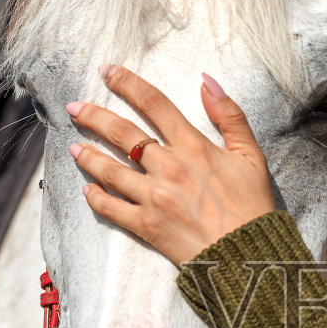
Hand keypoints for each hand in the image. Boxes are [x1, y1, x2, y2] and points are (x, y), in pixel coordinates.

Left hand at [66, 65, 276, 264]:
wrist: (248, 255)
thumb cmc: (253, 206)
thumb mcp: (251, 155)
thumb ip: (229, 115)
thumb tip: (207, 81)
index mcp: (193, 146)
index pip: (153, 103)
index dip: (127, 83)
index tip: (108, 71)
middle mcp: (167, 167)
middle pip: (120, 132)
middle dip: (92, 115)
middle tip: (74, 108)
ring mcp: (153, 197)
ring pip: (108, 169)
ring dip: (87, 155)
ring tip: (73, 148)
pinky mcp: (146, 226)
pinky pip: (111, 208)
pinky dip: (95, 198)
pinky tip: (87, 189)